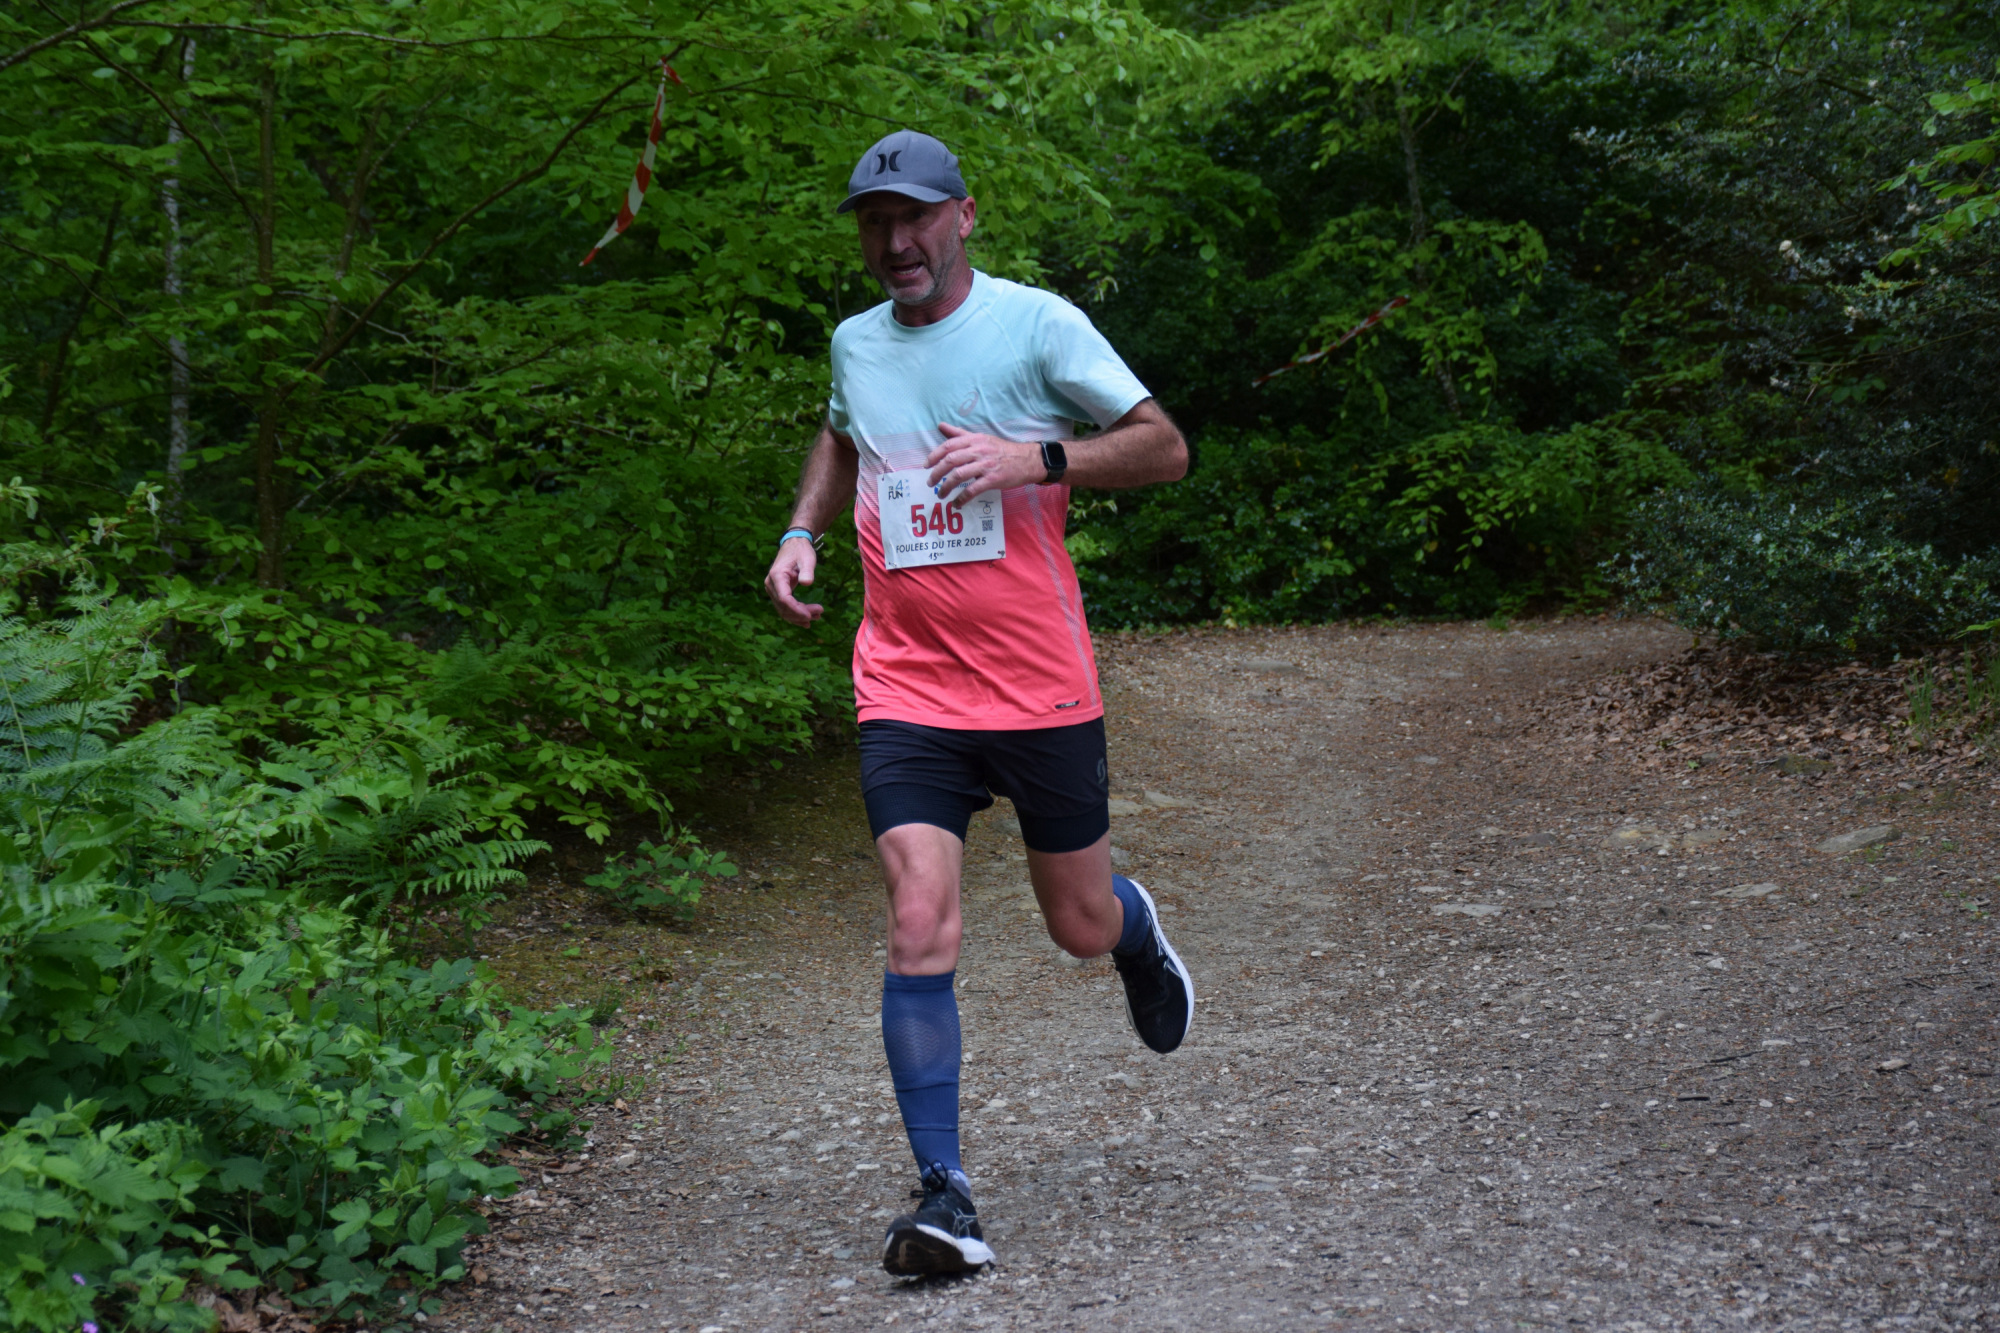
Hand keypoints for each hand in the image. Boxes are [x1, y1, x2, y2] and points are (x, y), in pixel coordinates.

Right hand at [764, 536, 822, 625]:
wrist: (794, 545)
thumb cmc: (801, 551)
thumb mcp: (807, 558)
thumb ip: (807, 570)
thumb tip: (807, 583)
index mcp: (777, 576)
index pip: (784, 599)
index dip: (796, 610)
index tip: (810, 615)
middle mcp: (771, 584)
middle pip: (783, 607)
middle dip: (801, 614)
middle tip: (819, 614)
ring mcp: (772, 589)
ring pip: (783, 610)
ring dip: (799, 616)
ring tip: (816, 617)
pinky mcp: (777, 592)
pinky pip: (784, 607)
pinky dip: (795, 614)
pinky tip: (807, 619)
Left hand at [926, 423, 1044, 504]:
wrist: (1026, 460)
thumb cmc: (1001, 450)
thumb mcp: (981, 438)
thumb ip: (959, 434)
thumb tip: (940, 426)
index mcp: (974, 440)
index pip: (949, 446)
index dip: (934, 456)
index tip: (926, 466)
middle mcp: (978, 450)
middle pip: (950, 460)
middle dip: (937, 473)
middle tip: (930, 483)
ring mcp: (986, 465)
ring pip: (959, 475)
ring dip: (946, 487)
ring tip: (940, 494)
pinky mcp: (993, 479)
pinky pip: (972, 490)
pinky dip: (962, 498)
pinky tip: (957, 503)